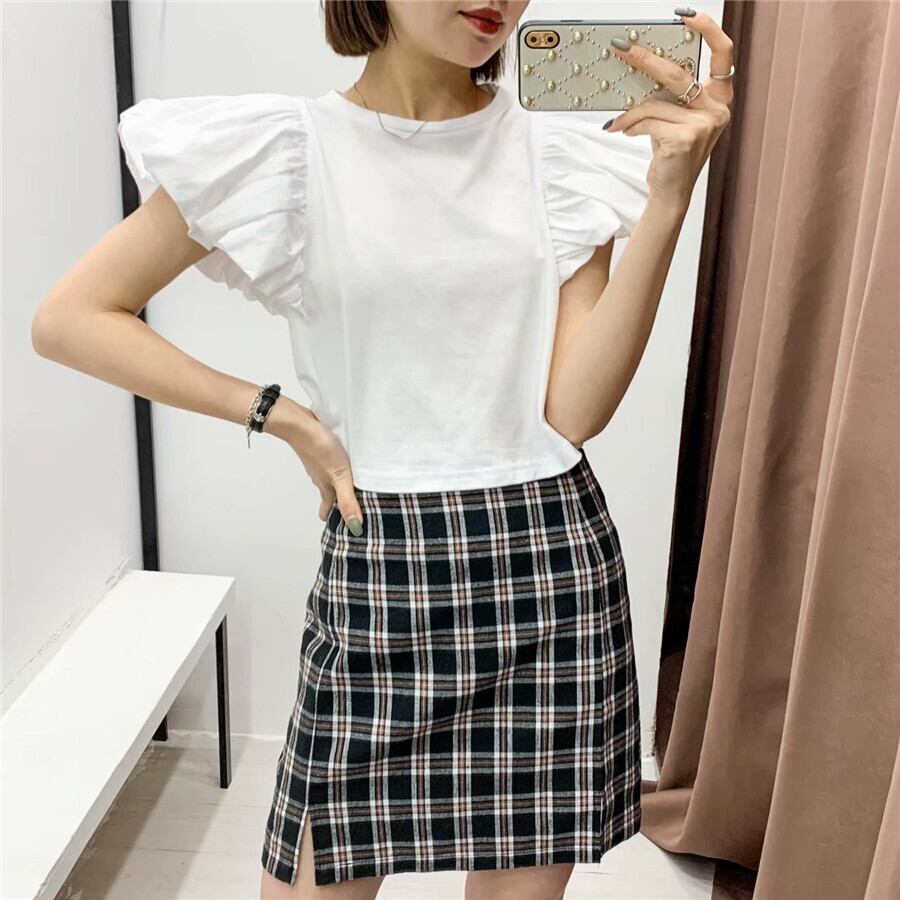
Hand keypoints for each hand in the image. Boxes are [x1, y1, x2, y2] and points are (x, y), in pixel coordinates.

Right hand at [270, 399, 363, 532]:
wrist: (300, 423)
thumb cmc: (320, 449)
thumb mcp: (339, 477)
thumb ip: (347, 500)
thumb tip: (355, 528)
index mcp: (325, 487)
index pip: (328, 508)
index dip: (336, 518)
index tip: (343, 528)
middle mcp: (321, 477)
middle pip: (330, 493)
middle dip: (338, 502)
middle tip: (350, 509)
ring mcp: (320, 463)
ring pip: (329, 478)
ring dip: (339, 484)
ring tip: (352, 486)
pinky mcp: (321, 449)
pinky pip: (330, 463)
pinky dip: (338, 467)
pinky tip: (346, 461)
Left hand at [605, 9, 733, 208]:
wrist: (671, 191)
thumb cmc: (671, 152)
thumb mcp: (675, 118)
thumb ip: (670, 95)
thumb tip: (643, 66)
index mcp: (719, 98)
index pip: (723, 53)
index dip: (708, 29)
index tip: (687, 16)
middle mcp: (717, 109)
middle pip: (678, 74)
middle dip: (646, 59)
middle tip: (622, 48)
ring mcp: (704, 125)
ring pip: (656, 103)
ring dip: (631, 112)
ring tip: (619, 122)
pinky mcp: (685, 139)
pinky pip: (649, 121)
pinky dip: (631, 126)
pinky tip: (626, 132)